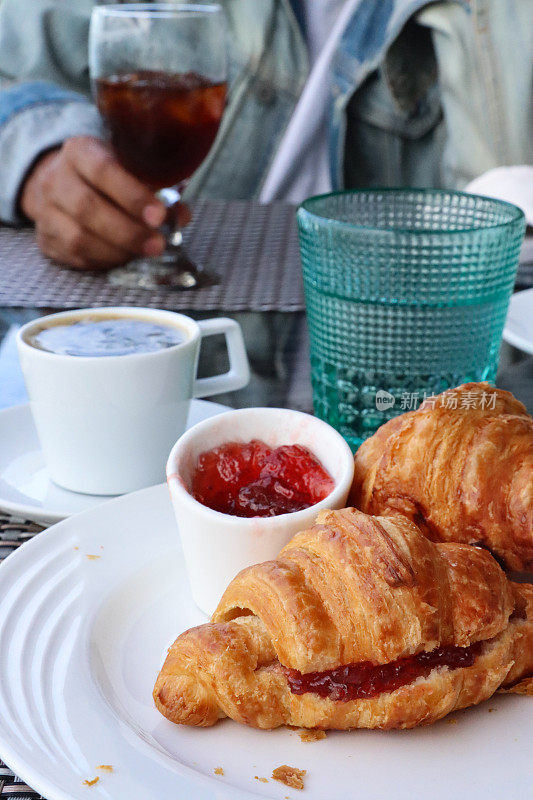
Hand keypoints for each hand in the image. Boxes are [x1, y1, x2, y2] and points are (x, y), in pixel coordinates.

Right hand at [20, 136, 189, 268]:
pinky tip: (124, 257)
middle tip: (158, 245)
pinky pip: (75, 257)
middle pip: (88, 208)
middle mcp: (56, 179)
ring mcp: (47, 211)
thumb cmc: (106, 177)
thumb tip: (181, 214)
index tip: (159, 216)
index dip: (132, 195)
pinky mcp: (47, 239)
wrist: (61, 185)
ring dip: (117, 251)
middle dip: (128, 232)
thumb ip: (156, 187)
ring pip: (78, 238)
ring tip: (143, 253)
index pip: (103, 170)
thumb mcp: (129, 167)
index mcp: (80, 151)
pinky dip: (104, 261)